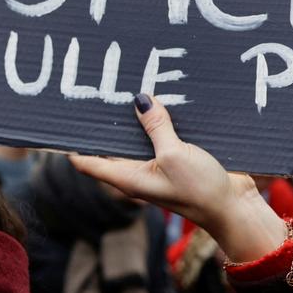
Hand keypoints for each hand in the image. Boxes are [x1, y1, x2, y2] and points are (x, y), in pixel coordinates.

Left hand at [71, 95, 287, 263]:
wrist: (233, 207)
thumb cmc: (199, 189)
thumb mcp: (174, 154)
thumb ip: (156, 127)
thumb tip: (140, 100)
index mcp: (126, 177)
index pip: (87, 161)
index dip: (71, 144)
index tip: (58, 122)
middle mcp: (137, 171)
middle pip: (112, 144)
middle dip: (106, 121)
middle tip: (95, 89)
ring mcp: (157, 165)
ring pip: (139, 136)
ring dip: (136, 116)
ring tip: (126, 85)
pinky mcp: (177, 158)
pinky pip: (162, 135)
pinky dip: (161, 119)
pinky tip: (163, 98)